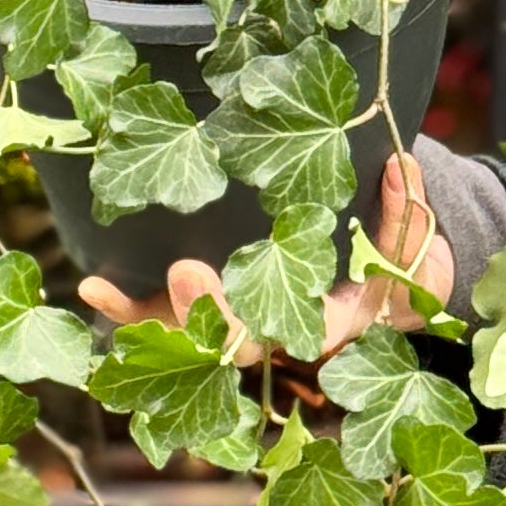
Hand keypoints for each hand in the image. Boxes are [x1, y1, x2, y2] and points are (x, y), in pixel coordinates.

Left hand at [77, 150, 455, 363]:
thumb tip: (401, 163)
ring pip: (188, 337)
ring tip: (102, 290)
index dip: (258, 312)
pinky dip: (126, 306)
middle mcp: (274, 331)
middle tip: (183, 271)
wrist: (373, 283)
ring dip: (149, 319)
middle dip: (203, 313)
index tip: (229, 274)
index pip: (291, 330)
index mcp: (325, 323)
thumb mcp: (412, 244)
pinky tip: (92, 287)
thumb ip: (407, 212)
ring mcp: (235, 322)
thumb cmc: (390, 264)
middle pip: (231, 342)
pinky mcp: (206, 310)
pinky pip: (161, 317)